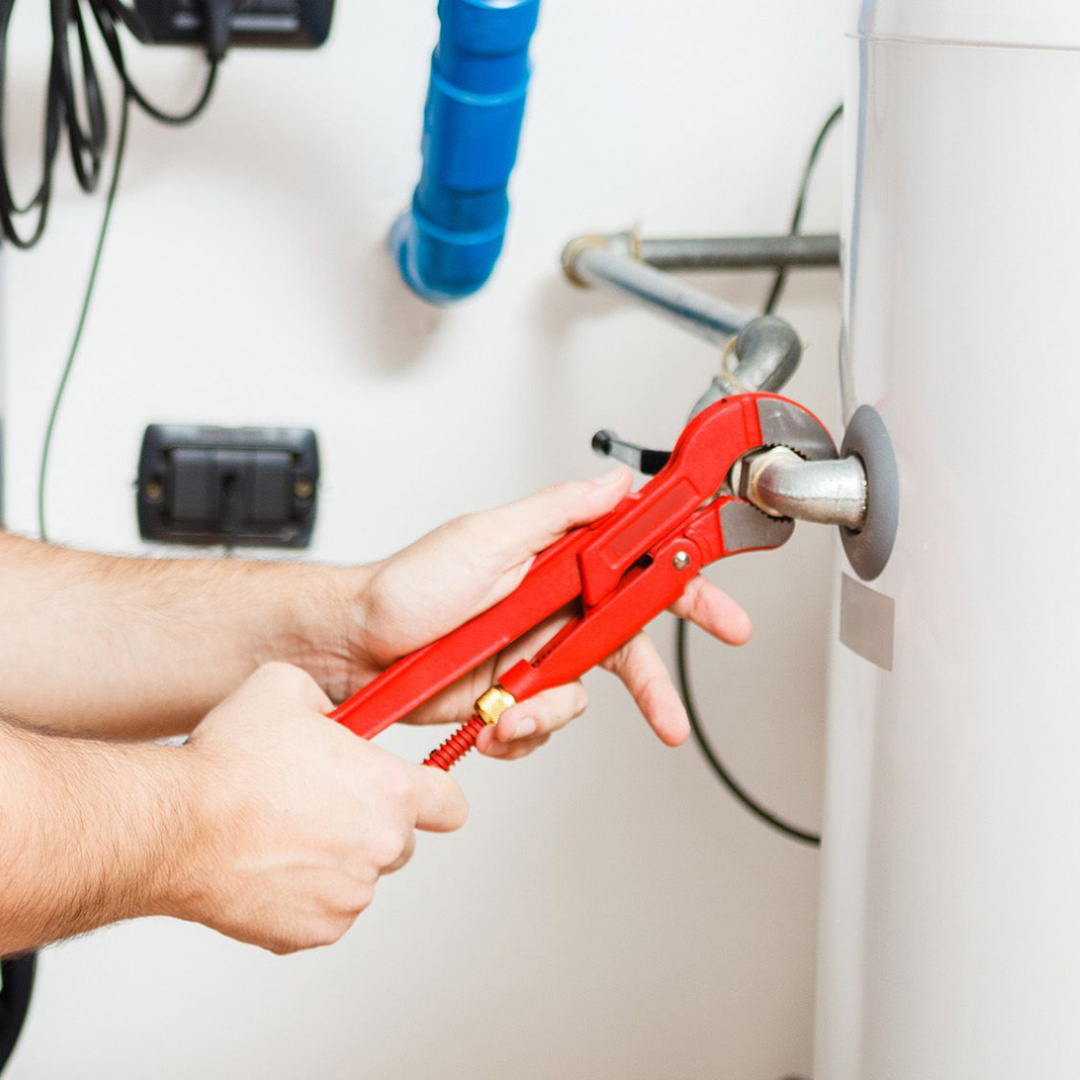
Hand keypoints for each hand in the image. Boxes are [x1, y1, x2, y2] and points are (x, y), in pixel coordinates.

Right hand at [166, 663, 466, 952]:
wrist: (173, 826)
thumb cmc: (229, 761)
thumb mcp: (286, 687)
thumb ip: (330, 700)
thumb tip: (333, 714)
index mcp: (390, 790)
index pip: (451, 805)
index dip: (433, 796)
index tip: (415, 795)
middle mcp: (381, 847)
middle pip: (398, 841)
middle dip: (368, 825)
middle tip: (318, 805)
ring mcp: (348, 896)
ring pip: (357, 878)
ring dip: (332, 860)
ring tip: (279, 833)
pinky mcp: (312, 933)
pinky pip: (321, 912)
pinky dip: (300, 896)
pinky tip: (265, 866)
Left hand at [343, 467, 751, 760]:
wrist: (356, 648)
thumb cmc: (408, 587)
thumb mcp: (486, 538)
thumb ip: (559, 512)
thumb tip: (618, 484)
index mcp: (558, 562)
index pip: (640, 569)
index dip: (688, 588)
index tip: (725, 616)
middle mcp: (555, 608)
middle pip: (628, 646)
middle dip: (650, 687)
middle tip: (668, 715)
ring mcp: (534, 655)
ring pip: (583, 695)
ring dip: (550, 711)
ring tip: (510, 708)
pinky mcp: (511, 695)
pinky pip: (543, 724)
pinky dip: (521, 732)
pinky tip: (492, 721)